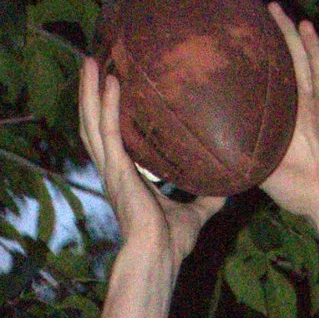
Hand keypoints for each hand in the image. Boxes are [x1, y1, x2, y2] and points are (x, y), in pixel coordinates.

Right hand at [78, 54, 214, 264]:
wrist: (159, 258)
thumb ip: (206, 197)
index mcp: (126, 175)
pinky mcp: (116, 170)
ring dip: (89, 90)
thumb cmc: (170, 242)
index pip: (109, 135)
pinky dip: (107, 106)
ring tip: (91, 60)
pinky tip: (110, 82)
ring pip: (92, 121)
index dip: (105, 110)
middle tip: (92, 60)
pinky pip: (108, 131)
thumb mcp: (194, 211)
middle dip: (90, 92)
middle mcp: (113, 168)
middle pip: (93, 121)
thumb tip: (228, 186)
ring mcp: (112, 168)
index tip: (108, 83)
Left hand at [259, 7, 318, 220]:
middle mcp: (312, 104)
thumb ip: (240, 152)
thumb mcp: (261, 166)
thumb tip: (202, 150)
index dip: (269, 46)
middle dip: (288, 34)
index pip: (280, 69)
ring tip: (305, 26)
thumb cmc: (298, 187)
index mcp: (293, 109)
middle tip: (273, 7)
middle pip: (300, 60)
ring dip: (315, 50)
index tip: (252, 21)